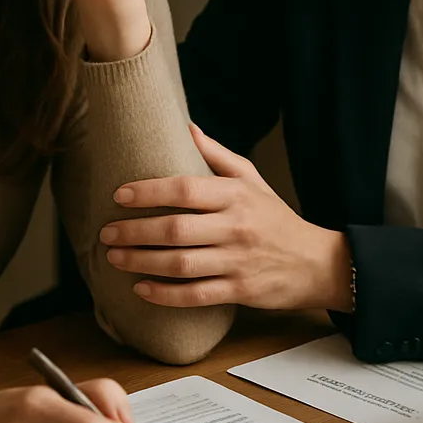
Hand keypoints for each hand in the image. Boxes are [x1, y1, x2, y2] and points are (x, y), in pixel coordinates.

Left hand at [99, 125, 353, 311]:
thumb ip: (217, 155)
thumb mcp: (252, 180)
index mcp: (236, 195)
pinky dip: (165, 294)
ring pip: (181, 264)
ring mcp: (238, 261)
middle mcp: (236, 227)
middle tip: (106, 233)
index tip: (119, 195)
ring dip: (142, 262)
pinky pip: (196, 295)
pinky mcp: (240, 291)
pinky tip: (141, 289)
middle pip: (177, 229)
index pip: (185, 189)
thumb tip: (186, 127)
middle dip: (135, 231)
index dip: (149, 192)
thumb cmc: (276, 218)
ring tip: (114, 258)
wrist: (317, 263)